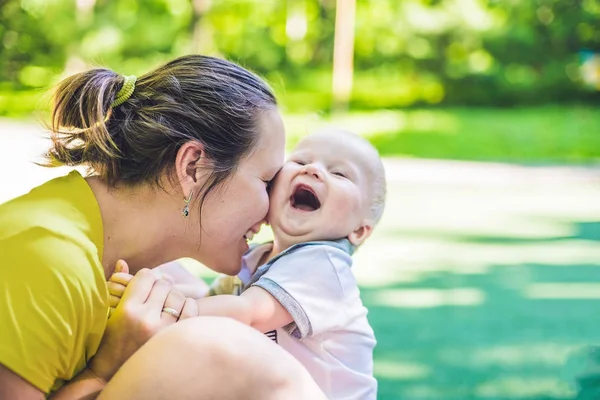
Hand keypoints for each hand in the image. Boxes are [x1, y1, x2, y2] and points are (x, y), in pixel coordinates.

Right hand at [90, 260, 195, 381]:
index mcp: (127, 310)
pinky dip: (187, 306)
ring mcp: (163, 330)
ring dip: (172, 296)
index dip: (146, 277)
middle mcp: (146, 319)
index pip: (146, 276)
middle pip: (163, 284)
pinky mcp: (175, 338)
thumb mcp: (108, 313)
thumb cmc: (107, 340)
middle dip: (160, 286)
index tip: (144, 284)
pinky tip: (178, 311)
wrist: (111, 375)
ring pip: (178, 296)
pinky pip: (191, 310)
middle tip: (156, 294)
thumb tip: (123, 261)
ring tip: (165, 304)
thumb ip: (118, 286)